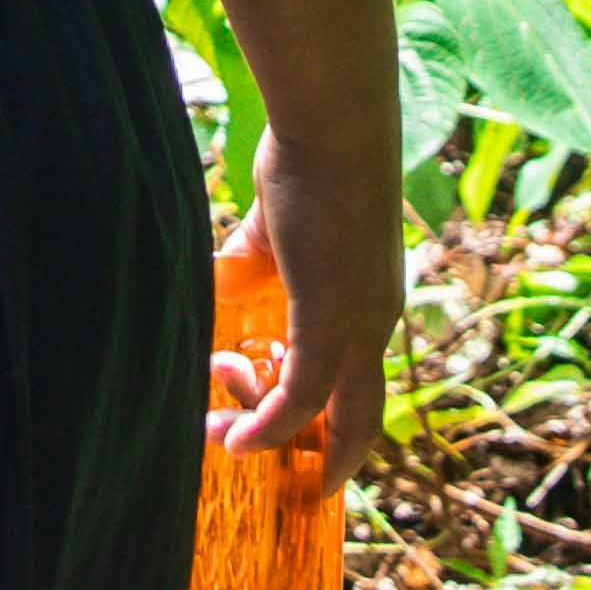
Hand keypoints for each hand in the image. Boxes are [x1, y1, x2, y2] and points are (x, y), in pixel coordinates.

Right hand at [209, 128, 399, 477]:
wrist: (334, 128)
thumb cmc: (308, 163)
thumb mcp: (275, 232)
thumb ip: (253, 268)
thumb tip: (214, 288)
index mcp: (371, 303)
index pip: (360, 386)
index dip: (330, 425)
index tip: (280, 436)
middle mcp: (376, 323)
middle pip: (360, 420)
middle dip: (315, 456)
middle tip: (257, 461)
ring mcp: (361, 324)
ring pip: (332, 415)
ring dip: (274, 436)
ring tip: (220, 435)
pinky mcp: (333, 317)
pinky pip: (303, 393)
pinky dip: (272, 424)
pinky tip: (235, 438)